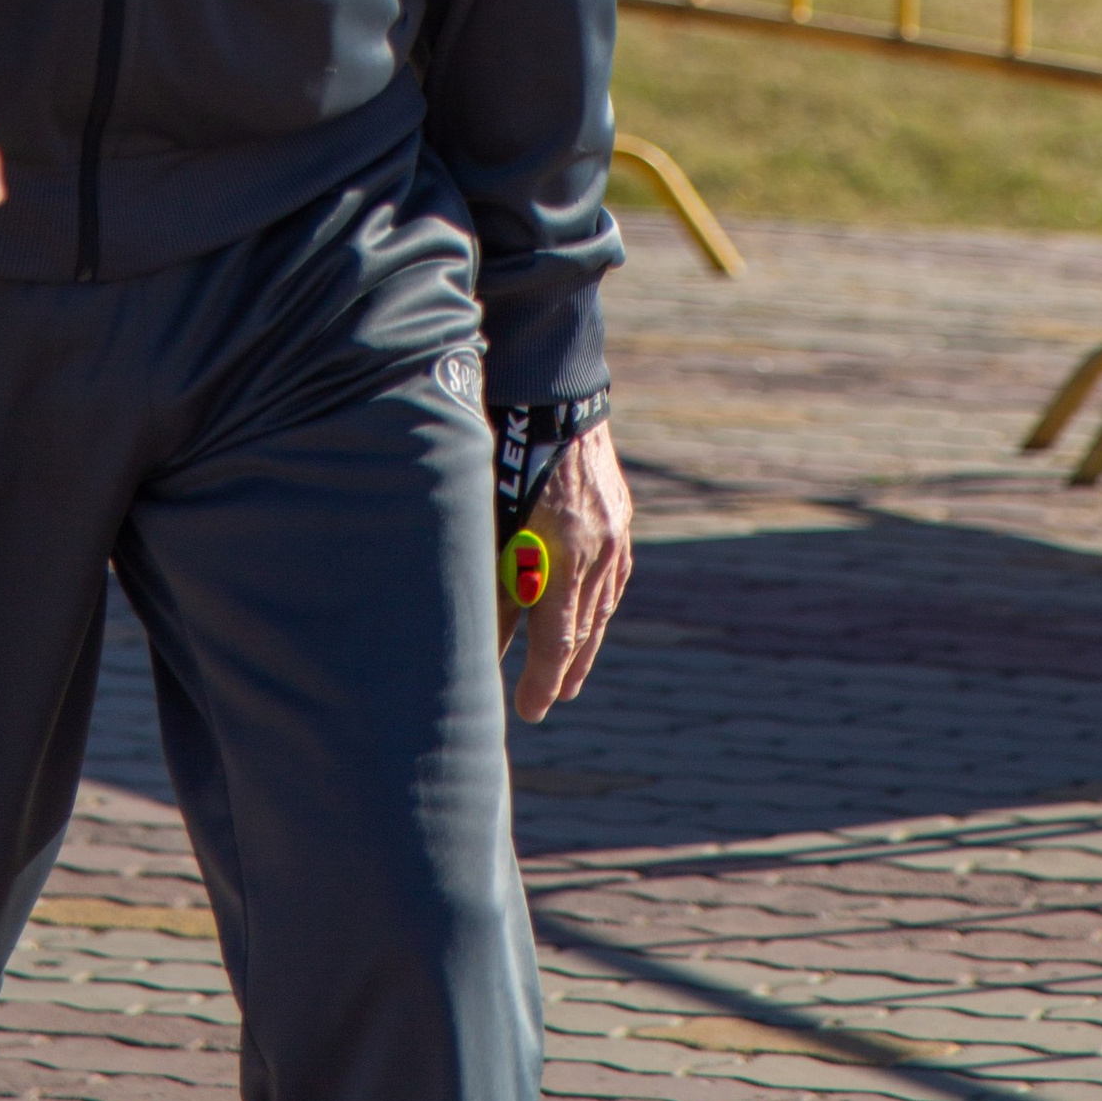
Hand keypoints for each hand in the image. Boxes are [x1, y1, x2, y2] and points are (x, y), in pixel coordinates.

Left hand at [505, 419, 632, 723]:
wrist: (556, 389)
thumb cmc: (508, 448)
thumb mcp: (493, 512)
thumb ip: (493, 570)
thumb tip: (481, 627)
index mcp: (564, 547)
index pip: (556, 633)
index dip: (542, 677)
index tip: (529, 711)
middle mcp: (598, 544)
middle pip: (583, 625)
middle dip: (564, 668)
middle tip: (547, 700)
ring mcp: (615, 528)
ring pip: (602, 602)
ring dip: (585, 641)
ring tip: (570, 672)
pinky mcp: (620, 512)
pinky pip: (613, 573)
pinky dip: (600, 601)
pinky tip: (591, 614)